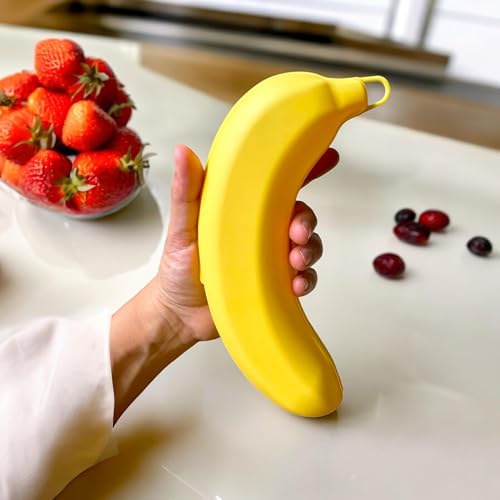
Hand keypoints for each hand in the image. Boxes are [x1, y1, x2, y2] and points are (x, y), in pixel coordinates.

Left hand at [153, 144, 339, 342]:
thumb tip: (183, 152)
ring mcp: (270, 257)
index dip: (303, 168)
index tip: (327, 156)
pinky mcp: (276, 283)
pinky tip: (296, 284)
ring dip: (309, 249)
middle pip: (298, 214)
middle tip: (297, 233)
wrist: (180, 315)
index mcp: (241, 210)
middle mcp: (260, 230)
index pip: (274, 184)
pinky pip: (303, 277)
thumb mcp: (181, 229)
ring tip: (296, 261)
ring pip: (306, 245)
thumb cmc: (177, 269)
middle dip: (306, 220)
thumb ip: (185, 194)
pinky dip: (306, 279)